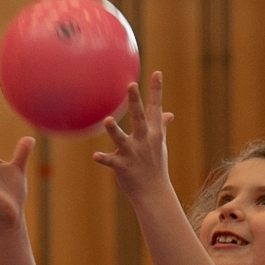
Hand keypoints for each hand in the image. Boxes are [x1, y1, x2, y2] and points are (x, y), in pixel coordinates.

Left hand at [93, 72, 173, 204]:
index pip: (155, 108)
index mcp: (154, 133)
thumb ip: (161, 126)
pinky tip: (95, 155)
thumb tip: (169, 114)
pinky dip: (103, 158)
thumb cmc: (155, 165)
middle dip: (135, 101)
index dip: (156, 90)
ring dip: (114, 130)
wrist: (154, 192)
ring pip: (122, 139)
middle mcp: (144, 140)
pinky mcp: (123, 167)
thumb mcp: (160, 144)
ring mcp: (133, 153)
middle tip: (131, 84)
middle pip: (139, 117)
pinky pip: (111, 161)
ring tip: (108, 120)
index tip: (156, 72)